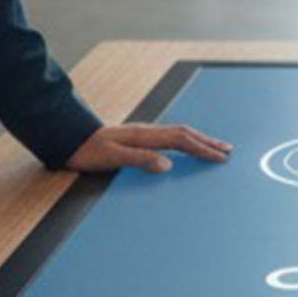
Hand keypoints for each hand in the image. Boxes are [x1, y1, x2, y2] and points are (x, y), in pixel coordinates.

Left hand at [65, 121, 232, 174]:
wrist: (71, 139)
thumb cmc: (89, 151)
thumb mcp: (113, 158)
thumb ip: (141, 160)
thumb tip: (168, 165)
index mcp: (145, 135)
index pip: (181, 141)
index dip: (202, 149)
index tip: (220, 157)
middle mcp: (147, 131)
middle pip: (185, 133)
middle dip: (207, 142)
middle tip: (226, 149)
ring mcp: (143, 133)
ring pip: (179, 133)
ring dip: (198, 139)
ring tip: (213, 145)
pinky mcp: (138, 137)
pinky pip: (170, 136)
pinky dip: (185, 140)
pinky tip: (185, 145)